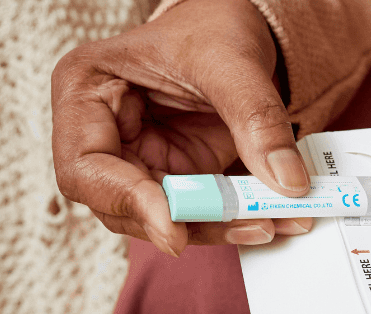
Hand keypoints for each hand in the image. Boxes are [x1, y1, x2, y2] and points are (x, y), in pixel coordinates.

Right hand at [51, 0, 311, 256]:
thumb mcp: (233, 61)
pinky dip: (233, 221)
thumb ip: (257, 118)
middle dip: (183, 223)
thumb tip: (287, 182)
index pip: (84, 166)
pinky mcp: (173, 176)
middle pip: (119, 205)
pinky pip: (196, 213)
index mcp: (85, 90)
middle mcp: (101, 133)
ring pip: (160, 218)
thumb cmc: (213, 27)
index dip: (126, 201)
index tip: (174, 227)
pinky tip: (272, 221)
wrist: (235, 29)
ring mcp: (137, 159)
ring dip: (216, 228)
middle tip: (243, 226)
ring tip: (270, 223)